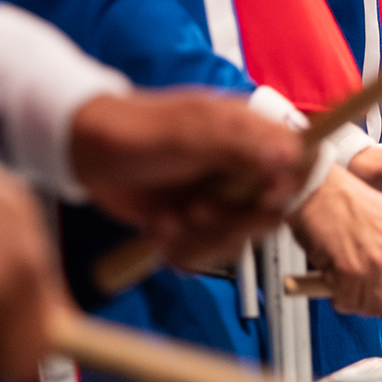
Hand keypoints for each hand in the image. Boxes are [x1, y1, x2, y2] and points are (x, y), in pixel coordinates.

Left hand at [69, 91, 302, 264]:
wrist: (86, 153)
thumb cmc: (136, 129)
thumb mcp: (194, 131)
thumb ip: (244, 145)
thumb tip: (291, 156)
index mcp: (250, 137)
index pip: (295, 170)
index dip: (281, 193)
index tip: (261, 200)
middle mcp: (240, 170)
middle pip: (267, 216)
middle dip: (229, 223)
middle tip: (198, 211)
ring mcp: (217, 198)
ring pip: (235, 240)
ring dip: (198, 237)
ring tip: (168, 218)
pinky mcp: (195, 222)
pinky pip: (204, 252)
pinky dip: (178, 246)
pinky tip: (157, 225)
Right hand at [289, 163, 381, 313]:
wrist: (319, 191)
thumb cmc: (353, 204)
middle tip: (378, 293)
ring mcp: (377, 260)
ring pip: (379, 307)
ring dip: (362, 302)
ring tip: (354, 283)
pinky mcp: (350, 270)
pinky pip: (350, 303)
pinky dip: (341, 298)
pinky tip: (338, 282)